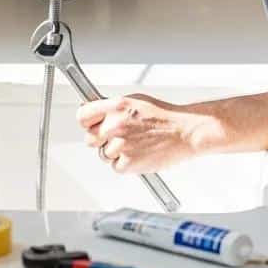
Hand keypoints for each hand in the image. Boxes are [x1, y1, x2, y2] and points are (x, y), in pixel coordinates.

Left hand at [77, 94, 218, 174]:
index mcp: (116, 106)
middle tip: (117, 137)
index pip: (82, 116)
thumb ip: (112, 108)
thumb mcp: (135, 101)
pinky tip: (138, 153)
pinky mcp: (128, 163)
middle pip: (89, 139)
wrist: (184, 131)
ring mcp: (121, 145)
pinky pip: (115, 167)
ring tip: (135, 144)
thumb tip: (94, 114)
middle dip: (101, 139)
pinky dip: (125, 164)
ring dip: (115, 152)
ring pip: (103, 154)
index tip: (90, 124)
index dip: (86, 121)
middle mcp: (115, 125)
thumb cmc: (164, 116)